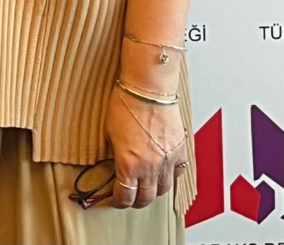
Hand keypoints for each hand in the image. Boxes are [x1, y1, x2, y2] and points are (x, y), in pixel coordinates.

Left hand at [105, 87, 187, 209]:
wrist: (148, 88)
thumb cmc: (126, 103)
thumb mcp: (109, 131)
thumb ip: (114, 153)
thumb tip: (114, 163)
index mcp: (129, 164)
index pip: (125, 195)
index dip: (118, 201)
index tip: (115, 200)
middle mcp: (150, 167)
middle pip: (146, 198)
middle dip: (136, 201)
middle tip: (130, 198)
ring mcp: (168, 161)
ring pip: (163, 190)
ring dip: (154, 192)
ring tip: (146, 187)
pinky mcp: (180, 152)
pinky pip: (178, 173)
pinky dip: (170, 177)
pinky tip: (163, 173)